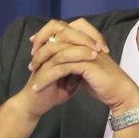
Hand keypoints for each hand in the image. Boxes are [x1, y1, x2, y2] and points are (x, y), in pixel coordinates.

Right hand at [0, 19, 111, 137]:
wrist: (36, 105)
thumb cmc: (53, 91)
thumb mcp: (71, 78)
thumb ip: (79, 67)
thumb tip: (93, 60)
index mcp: (53, 49)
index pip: (68, 32)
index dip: (85, 34)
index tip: (102, 41)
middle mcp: (47, 51)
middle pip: (63, 33)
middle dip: (83, 37)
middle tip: (100, 43)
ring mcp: (44, 61)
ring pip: (61, 47)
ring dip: (80, 48)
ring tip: (96, 52)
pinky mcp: (42, 73)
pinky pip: (58, 63)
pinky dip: (73, 62)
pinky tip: (85, 63)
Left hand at [29, 37, 138, 112]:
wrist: (119, 92)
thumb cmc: (103, 81)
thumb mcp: (85, 66)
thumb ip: (73, 58)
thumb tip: (57, 56)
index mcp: (87, 40)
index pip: (64, 27)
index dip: (47, 32)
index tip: (34, 43)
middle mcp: (87, 42)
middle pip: (59, 32)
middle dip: (41, 44)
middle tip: (32, 58)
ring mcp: (87, 52)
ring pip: (57, 50)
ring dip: (41, 61)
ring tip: (32, 71)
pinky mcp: (87, 64)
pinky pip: (62, 66)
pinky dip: (48, 75)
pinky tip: (39, 84)